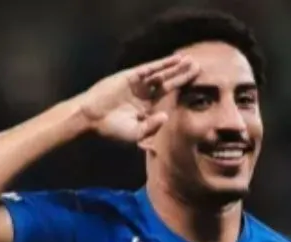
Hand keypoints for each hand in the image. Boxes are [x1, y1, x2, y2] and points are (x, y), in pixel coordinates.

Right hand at [75, 54, 199, 143]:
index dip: (181, 89)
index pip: (168, 96)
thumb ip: (151, 126)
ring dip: (175, 67)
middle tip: (199, 67)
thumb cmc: (111, 128)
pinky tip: (175, 59)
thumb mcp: (135, 133)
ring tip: (190, 60)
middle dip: (183, 75)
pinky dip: (162, 64)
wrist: (91, 118)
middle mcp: (144, 94)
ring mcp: (138, 84)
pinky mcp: (130, 76)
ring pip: (161, 73)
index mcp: (147, 107)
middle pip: (168, 82)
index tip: (196, 85)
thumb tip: (166, 115)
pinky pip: (149, 69)